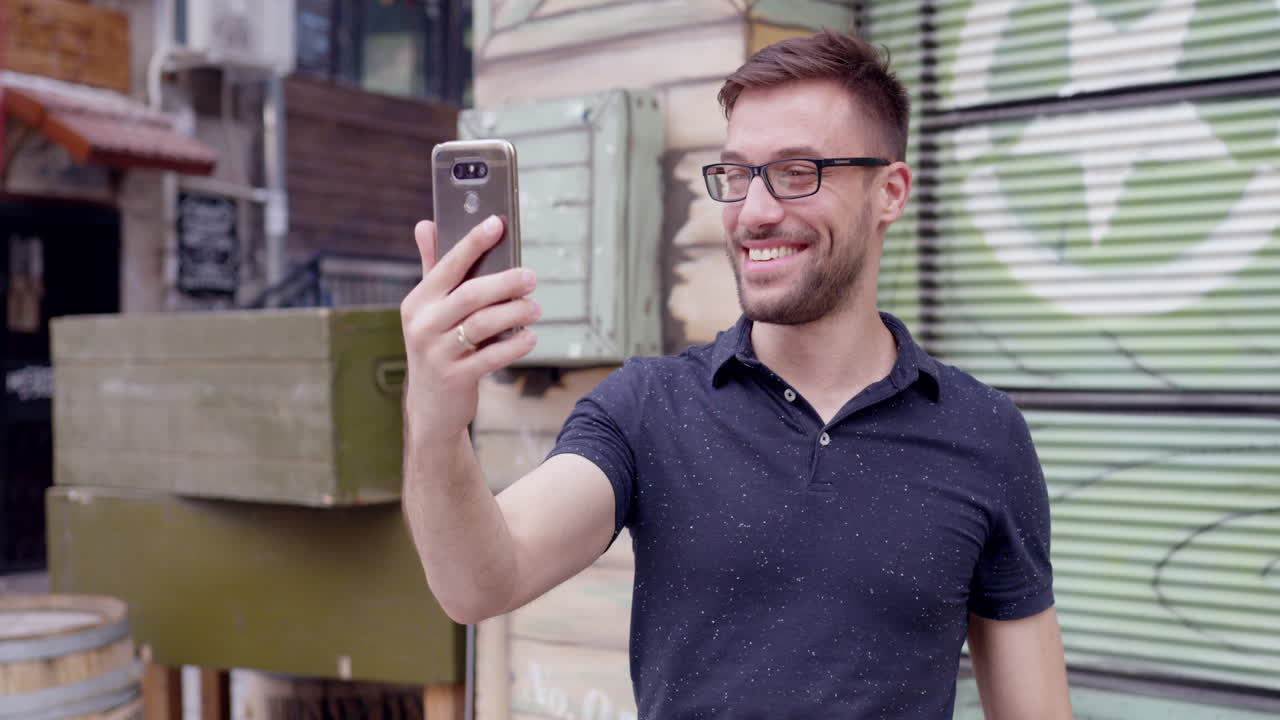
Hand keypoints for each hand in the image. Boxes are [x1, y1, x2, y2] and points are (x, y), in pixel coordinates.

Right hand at [400, 216, 539, 443]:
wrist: (431, 406)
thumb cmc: (437, 347)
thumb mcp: (428, 310)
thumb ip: (431, 267)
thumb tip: (425, 224)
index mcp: (418, 301)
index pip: (447, 265)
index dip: (472, 242)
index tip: (496, 223)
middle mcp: (423, 324)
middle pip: (469, 295)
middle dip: (504, 282)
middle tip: (531, 277)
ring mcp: (436, 353)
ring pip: (482, 324)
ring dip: (514, 313)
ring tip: (535, 308)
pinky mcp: (454, 378)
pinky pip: (489, 357)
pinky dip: (513, 346)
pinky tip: (530, 337)